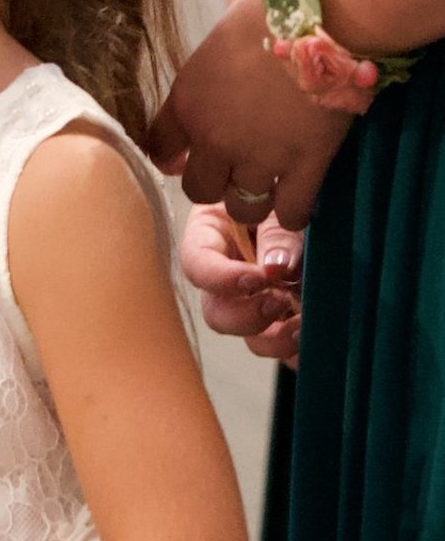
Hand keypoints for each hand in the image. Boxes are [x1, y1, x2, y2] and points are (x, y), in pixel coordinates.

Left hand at [150, 0, 351, 229]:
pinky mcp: (306, 166)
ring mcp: (261, 158)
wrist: (325, 13)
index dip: (174, 158)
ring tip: (270, 180)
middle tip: (237, 167)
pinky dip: (292, 212)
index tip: (186, 158)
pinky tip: (297, 194)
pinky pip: (290, 214)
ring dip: (253, 198)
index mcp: (188, 104)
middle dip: (216, 182)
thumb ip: (200, 89)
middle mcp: (216, 139)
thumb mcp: (214, 48)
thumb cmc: (267, 13)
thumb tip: (193, 116)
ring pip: (243, 209)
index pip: (158, 150)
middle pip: (200, 190)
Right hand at [180, 205, 302, 365]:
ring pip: (249, 336)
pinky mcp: (283, 320)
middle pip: (216, 311)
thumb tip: (277, 268)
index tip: (256, 279)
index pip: (196, 262)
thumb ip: (279, 233)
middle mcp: (230, 271)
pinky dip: (297, 350)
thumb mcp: (288, 203)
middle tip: (278, 303)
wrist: (344, 193)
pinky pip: (283, 346)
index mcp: (215, 233)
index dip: (220, 278)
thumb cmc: (300, 191)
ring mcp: (255, 300)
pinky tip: (314, 339)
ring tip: (304, 327)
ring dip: (274, 339)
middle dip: (245, 316)